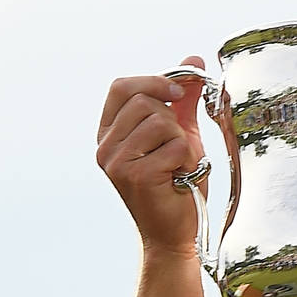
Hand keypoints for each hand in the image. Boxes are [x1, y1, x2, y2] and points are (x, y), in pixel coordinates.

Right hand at [96, 58, 207, 258]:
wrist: (176, 235)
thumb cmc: (179, 187)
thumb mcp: (181, 137)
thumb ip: (182, 101)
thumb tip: (192, 61)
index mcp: (109, 133)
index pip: (122, 87)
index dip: (154, 81)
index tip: (179, 92)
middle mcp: (105, 145)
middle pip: (145, 102)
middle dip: (174, 121)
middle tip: (179, 150)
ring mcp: (116, 161)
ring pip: (162, 122)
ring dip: (183, 144)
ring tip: (179, 167)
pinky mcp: (135, 175)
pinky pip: (176, 145)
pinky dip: (189, 160)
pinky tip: (181, 178)